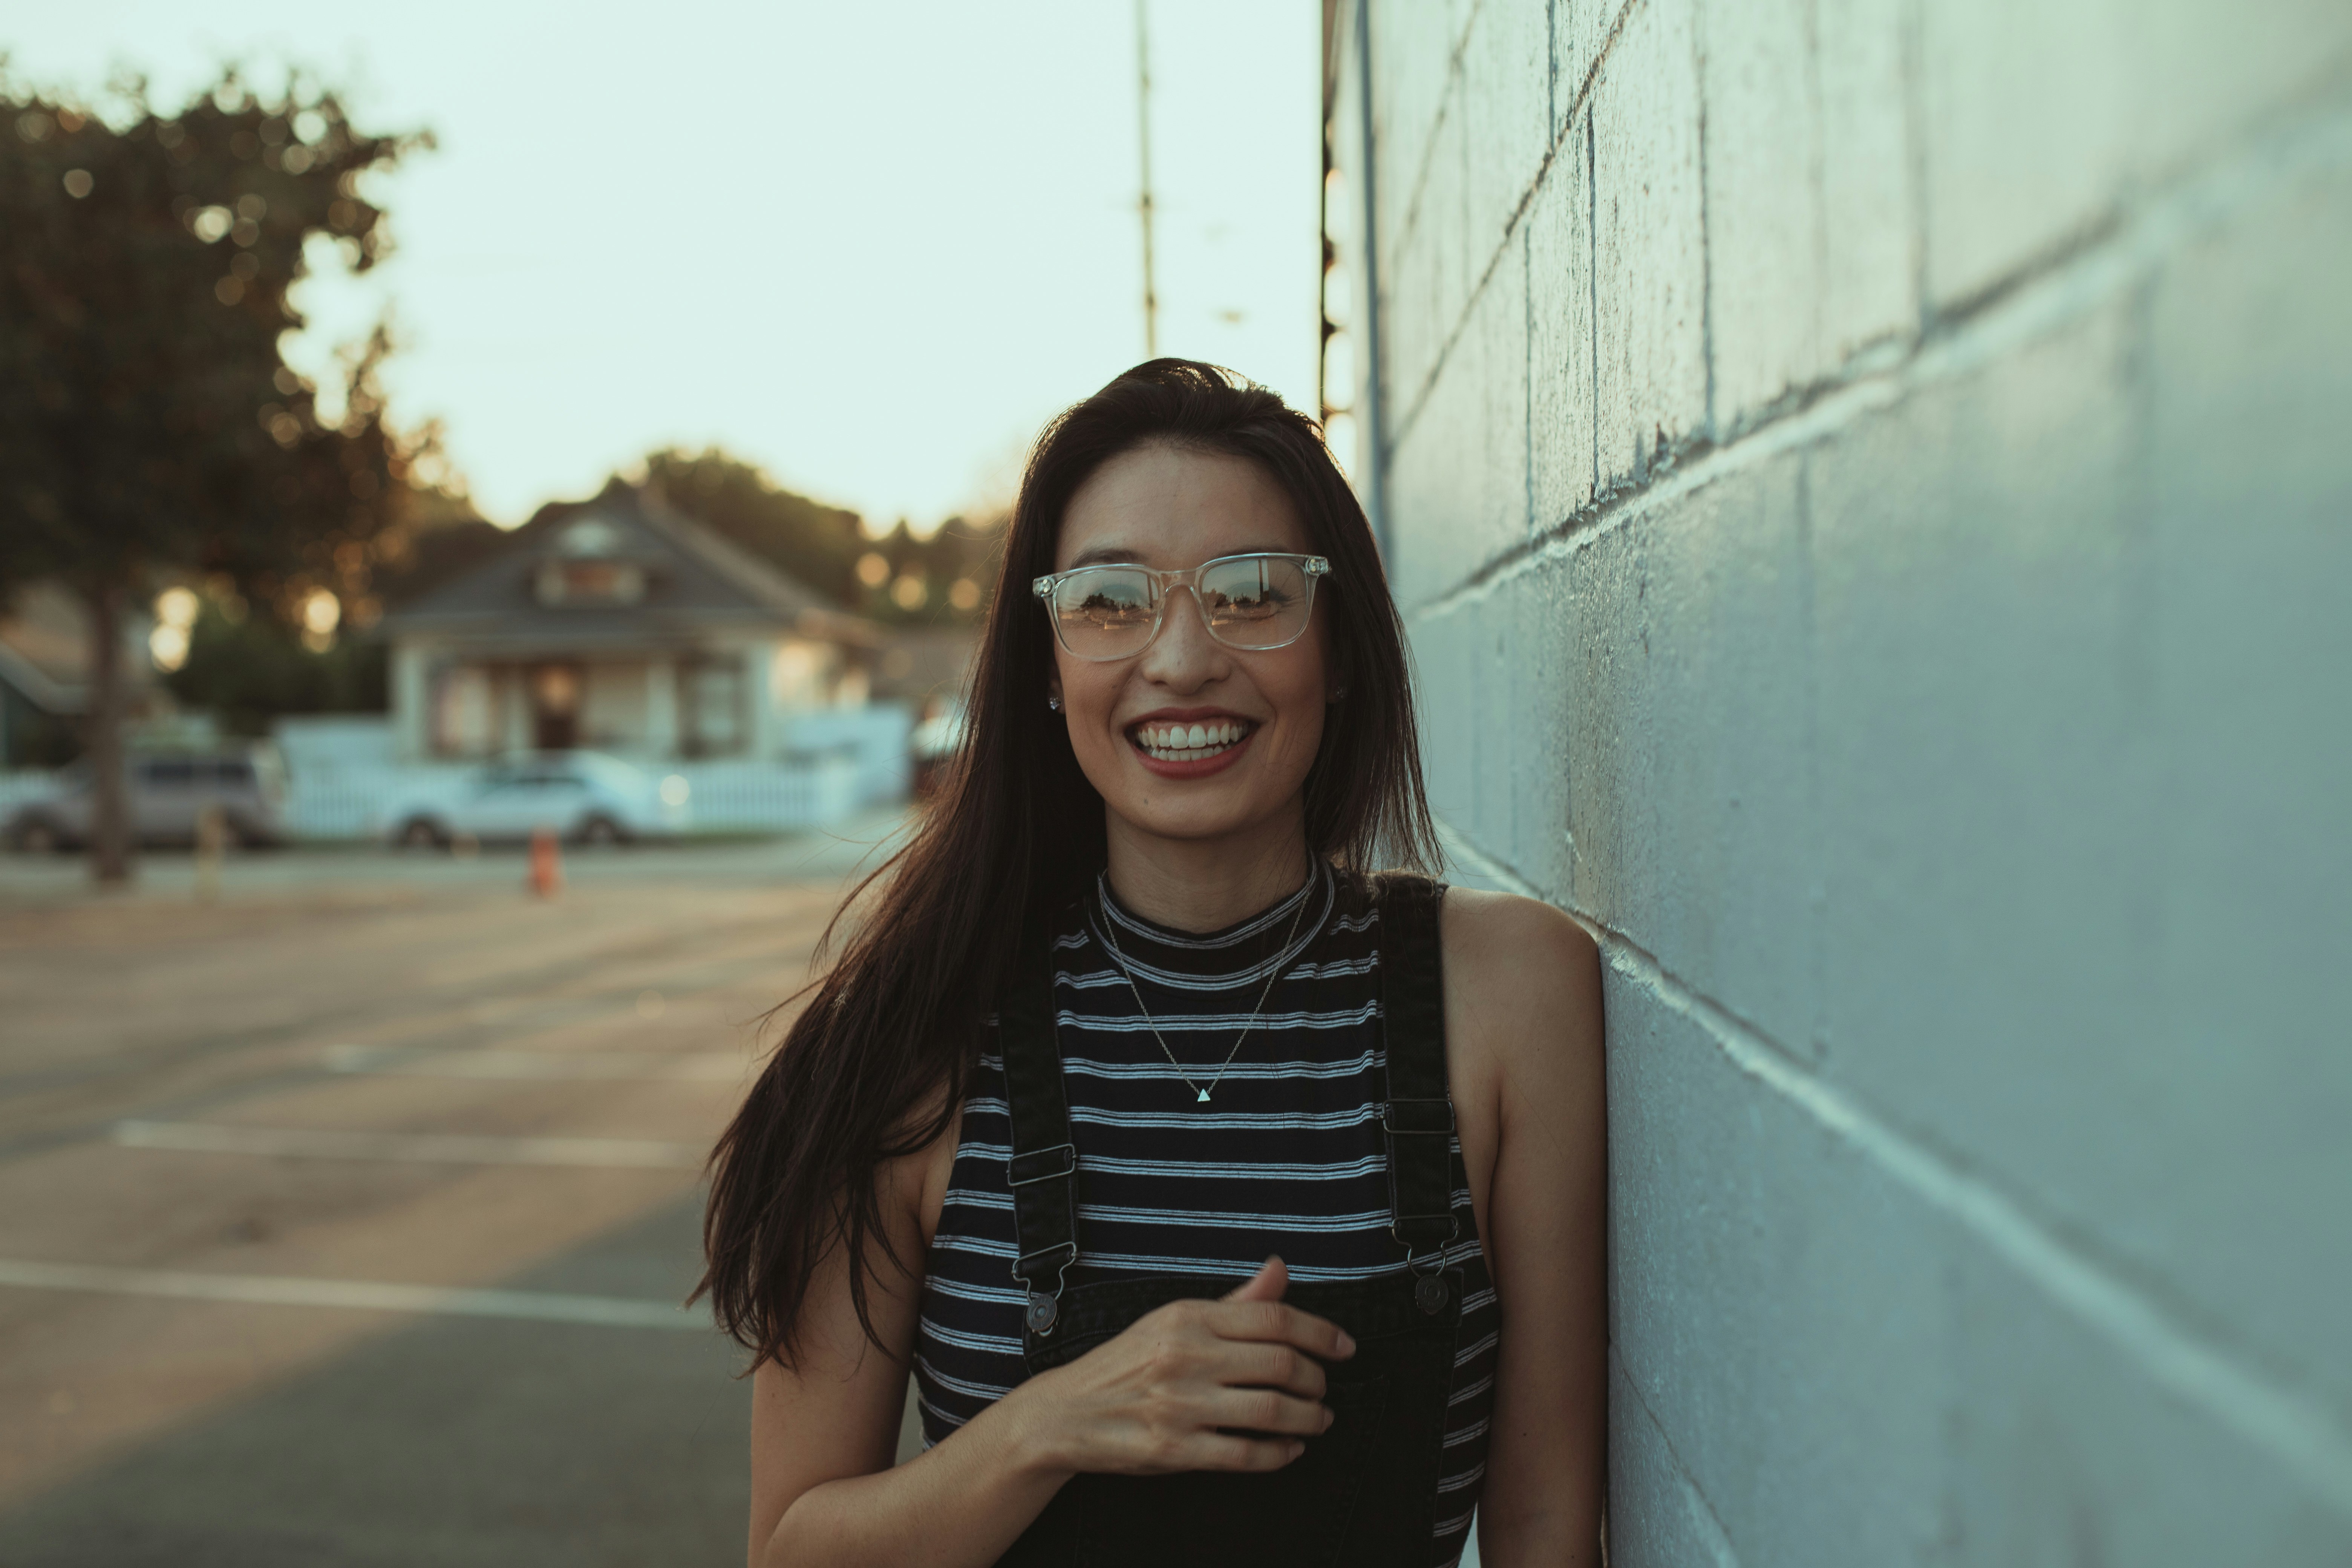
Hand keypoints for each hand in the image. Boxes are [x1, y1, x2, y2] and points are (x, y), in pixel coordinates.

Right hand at [1005, 1256, 1355, 1476]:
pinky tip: (1290, 1449)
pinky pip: (1245, 1455)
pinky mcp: (1174, 1451)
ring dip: (1307, 1417)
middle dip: (1316, 1379)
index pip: (1273, 1318)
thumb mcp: (1173, 1320)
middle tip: (1323, 1387)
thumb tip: (1280, 1270)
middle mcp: (1185, 1357)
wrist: (1065, 1412)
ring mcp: (1180, 1406)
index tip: (1344, 1346)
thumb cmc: (1125, 1364)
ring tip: (1317, 1418)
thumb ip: (1233, 1302)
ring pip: (1270, 1411)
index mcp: (1187, 1318)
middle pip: (1280, 1363)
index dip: (1320, 1332)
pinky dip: (1279, 1453)